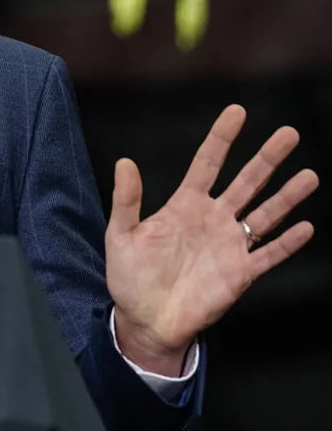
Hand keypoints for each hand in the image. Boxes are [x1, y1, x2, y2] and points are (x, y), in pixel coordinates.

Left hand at [106, 105, 318, 375]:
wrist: (145, 319)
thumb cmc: (129, 276)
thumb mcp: (120, 235)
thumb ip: (126, 200)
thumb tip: (124, 161)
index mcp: (183, 205)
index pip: (207, 164)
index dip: (222, 138)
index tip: (237, 111)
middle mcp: (212, 219)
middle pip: (245, 182)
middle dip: (266, 158)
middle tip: (288, 133)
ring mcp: (229, 245)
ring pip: (264, 214)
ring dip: (287, 196)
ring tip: (309, 175)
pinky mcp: (240, 273)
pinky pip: (268, 255)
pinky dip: (287, 243)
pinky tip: (306, 227)